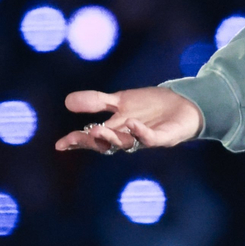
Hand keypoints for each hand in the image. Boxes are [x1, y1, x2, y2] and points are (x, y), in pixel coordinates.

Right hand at [54, 87, 203, 153]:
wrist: (184, 103)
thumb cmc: (152, 106)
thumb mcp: (120, 100)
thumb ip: (97, 102)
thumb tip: (66, 101)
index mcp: (117, 131)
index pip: (94, 139)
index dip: (77, 141)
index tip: (60, 144)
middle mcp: (129, 138)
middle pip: (108, 144)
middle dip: (95, 141)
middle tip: (83, 135)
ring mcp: (146, 138)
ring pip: (127, 143)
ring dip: (113, 138)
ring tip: (99, 130)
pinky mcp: (164, 137)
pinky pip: (151, 138)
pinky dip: (141, 133)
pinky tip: (133, 123)